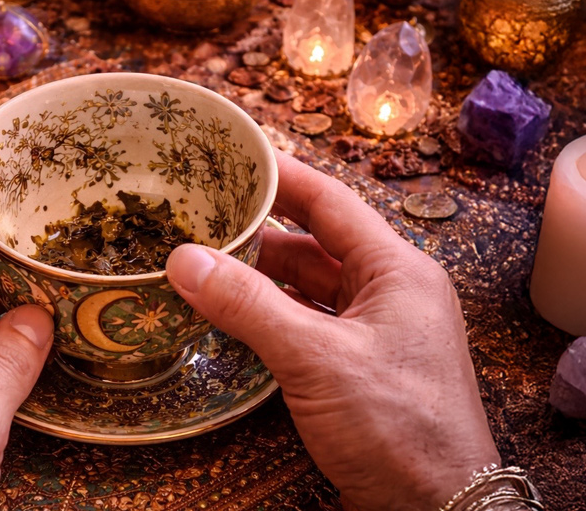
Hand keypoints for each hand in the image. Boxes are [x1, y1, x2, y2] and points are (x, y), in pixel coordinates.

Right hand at [165, 150, 498, 510]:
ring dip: (262, 276)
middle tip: (204, 213)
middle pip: (316, 243)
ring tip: (206, 260)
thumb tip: (185, 259)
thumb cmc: (400, 429)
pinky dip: (273, 314)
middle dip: (260, 230)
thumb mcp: (316, 359)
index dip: (281, 175)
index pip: (331, 202)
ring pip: (310, 286)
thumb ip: (249, 305)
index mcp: (397, 270)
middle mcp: (392, 292)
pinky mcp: (365, 369)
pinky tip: (234, 314)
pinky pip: (311, 323)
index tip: (235, 154)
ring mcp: (380, 333)